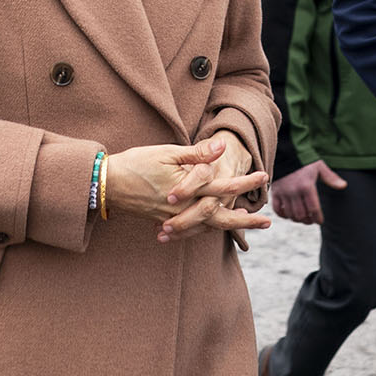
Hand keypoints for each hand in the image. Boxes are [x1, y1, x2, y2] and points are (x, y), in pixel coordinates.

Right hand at [105, 137, 268, 237]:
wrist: (107, 184)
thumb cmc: (137, 163)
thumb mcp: (167, 153)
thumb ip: (196, 154)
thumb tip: (222, 146)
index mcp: (189, 188)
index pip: (224, 186)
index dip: (245, 181)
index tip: (263, 176)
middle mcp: (185, 207)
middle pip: (222, 217)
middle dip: (246, 220)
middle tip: (268, 222)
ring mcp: (175, 217)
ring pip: (208, 226)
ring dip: (230, 226)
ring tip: (246, 224)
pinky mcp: (165, 220)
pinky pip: (191, 229)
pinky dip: (206, 229)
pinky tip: (213, 228)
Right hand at [270, 160, 348, 224]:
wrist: (285, 152)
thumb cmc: (304, 160)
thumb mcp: (319, 167)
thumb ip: (331, 178)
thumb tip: (344, 186)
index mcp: (307, 186)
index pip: (314, 209)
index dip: (318, 218)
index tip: (320, 221)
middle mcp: (294, 191)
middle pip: (301, 215)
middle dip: (308, 220)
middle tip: (311, 220)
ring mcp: (283, 192)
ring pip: (290, 214)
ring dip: (297, 219)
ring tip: (302, 218)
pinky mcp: (275, 192)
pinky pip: (277, 209)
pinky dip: (283, 214)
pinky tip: (288, 214)